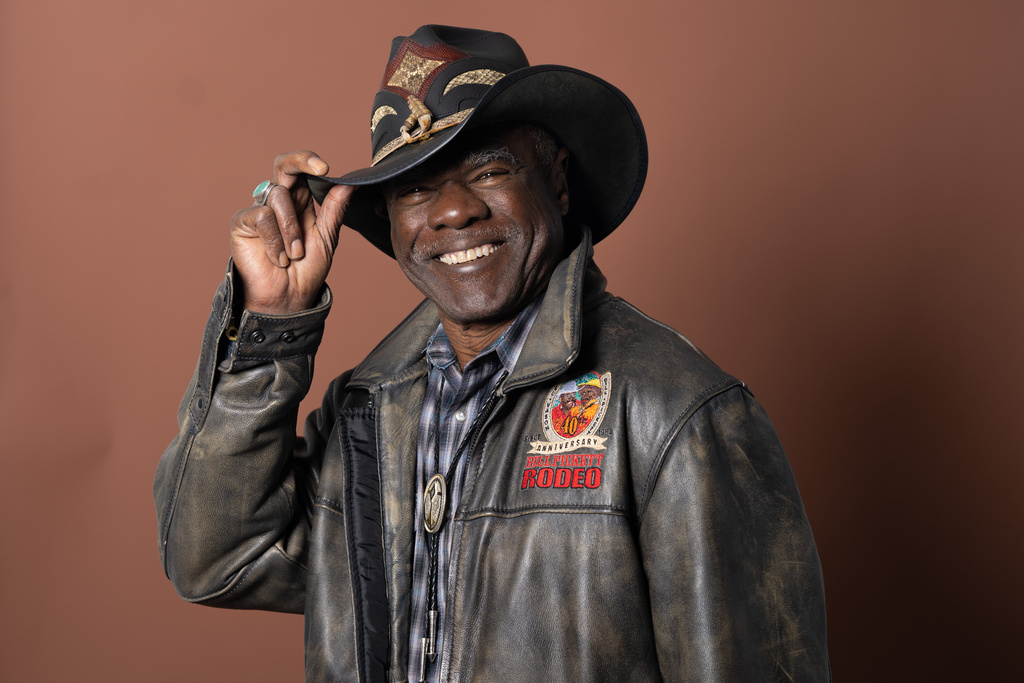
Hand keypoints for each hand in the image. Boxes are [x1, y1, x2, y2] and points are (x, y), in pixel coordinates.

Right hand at [230, 151, 354, 313]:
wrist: (287, 298)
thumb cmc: (306, 270)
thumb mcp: (326, 237)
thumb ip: (335, 209)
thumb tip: (350, 183)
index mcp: (300, 202)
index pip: (302, 171)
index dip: (310, 162)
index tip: (326, 169)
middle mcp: (279, 201)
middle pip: (283, 165)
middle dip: (300, 162)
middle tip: (320, 169)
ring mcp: (259, 210)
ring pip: (279, 197)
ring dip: (292, 229)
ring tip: (294, 254)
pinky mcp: (243, 222)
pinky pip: (263, 216)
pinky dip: (275, 240)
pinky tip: (278, 258)